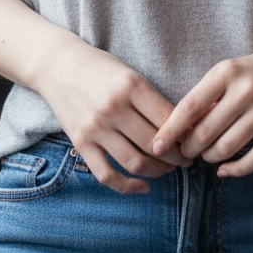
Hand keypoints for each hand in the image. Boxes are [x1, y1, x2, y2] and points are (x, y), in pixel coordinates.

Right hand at [39, 32, 190, 194]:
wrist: (57, 65)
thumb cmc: (100, 67)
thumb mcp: (129, 73)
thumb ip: (151, 99)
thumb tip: (184, 123)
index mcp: (131, 85)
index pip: (168, 119)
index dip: (186, 134)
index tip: (195, 141)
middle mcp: (114, 107)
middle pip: (155, 143)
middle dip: (177, 157)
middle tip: (187, 160)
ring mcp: (96, 127)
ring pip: (135, 162)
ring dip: (158, 171)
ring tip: (169, 169)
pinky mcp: (81, 143)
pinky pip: (107, 174)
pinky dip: (127, 187)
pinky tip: (143, 187)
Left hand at [151, 30, 252, 178]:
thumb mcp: (228, 72)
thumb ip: (206, 96)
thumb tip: (180, 128)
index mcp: (226, 73)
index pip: (189, 107)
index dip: (170, 130)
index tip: (156, 145)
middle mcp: (246, 91)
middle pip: (206, 133)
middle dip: (189, 149)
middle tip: (184, 153)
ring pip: (226, 148)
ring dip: (209, 158)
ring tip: (205, 156)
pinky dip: (234, 170)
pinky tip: (224, 169)